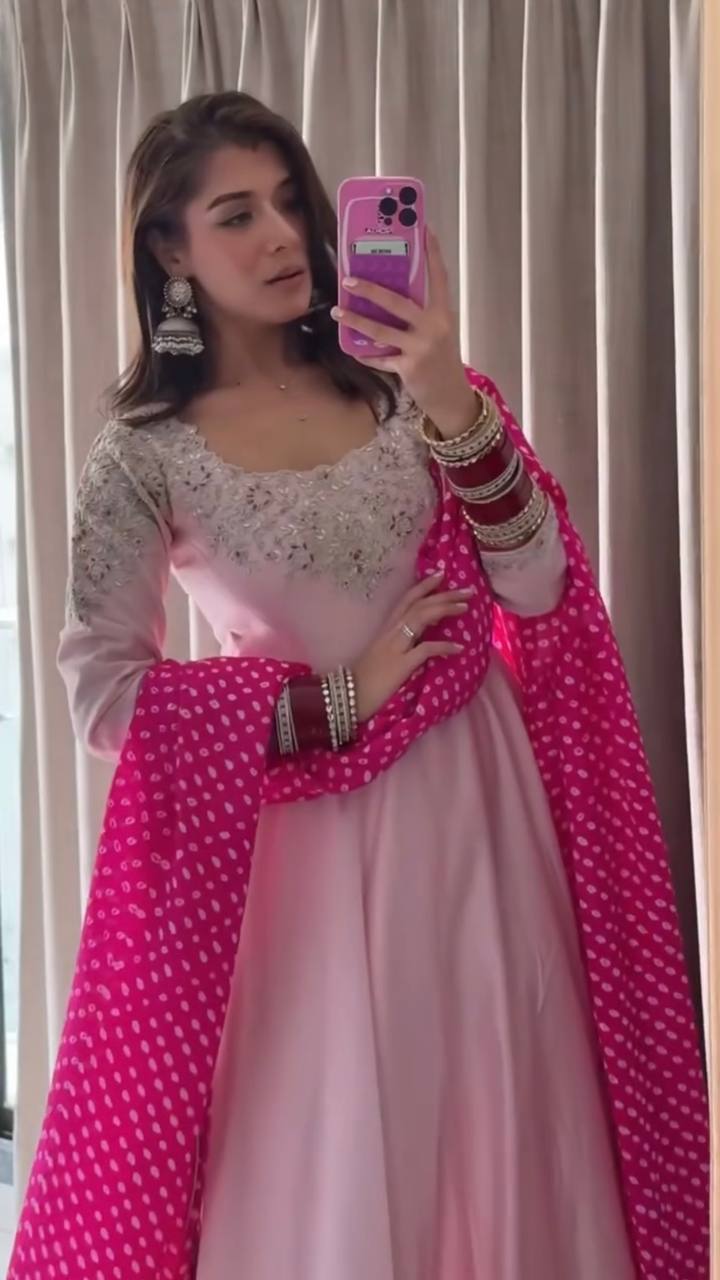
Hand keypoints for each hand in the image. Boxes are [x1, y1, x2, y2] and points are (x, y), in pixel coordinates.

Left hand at [330, 227, 476, 437]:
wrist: (451, 397)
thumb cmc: (441, 360)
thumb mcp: (438, 332)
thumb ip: (420, 315)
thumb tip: (387, 296)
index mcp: (442, 313)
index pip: (438, 277)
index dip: (432, 253)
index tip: (424, 228)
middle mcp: (433, 327)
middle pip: (398, 302)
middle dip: (371, 290)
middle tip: (348, 280)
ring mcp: (420, 348)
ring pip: (381, 331)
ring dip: (356, 321)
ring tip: (337, 312)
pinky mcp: (409, 367)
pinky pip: (380, 358)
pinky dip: (365, 354)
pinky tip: (352, 348)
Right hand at [352, 571, 472, 722]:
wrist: (348, 697)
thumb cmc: (364, 679)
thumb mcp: (382, 654)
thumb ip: (399, 644)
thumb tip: (419, 640)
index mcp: (387, 629)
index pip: (407, 600)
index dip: (424, 586)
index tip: (441, 574)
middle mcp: (391, 632)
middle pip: (420, 605)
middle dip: (444, 594)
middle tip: (468, 589)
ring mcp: (396, 647)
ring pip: (421, 617)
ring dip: (445, 609)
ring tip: (466, 607)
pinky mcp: (400, 664)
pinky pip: (426, 649)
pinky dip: (444, 646)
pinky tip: (459, 647)